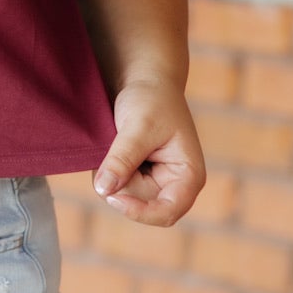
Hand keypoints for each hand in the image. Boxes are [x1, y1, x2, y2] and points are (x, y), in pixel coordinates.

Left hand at [93, 78, 205, 227]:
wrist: (145, 80)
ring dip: (112, 174)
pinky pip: (116, 186)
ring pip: (124, 196)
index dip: (139, 211)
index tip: (112, 195)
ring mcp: (156, 182)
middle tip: (115, 147)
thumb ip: (122, 159)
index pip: (167, 212)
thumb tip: (103, 190)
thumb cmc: (151, 98)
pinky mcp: (139, 177)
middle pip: (140, 205)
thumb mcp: (138, 126)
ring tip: (117, 142)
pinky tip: (113, 147)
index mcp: (189, 176)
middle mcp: (175, 185)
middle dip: (121, 183)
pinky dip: (108, 170)